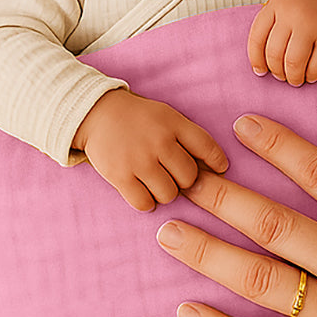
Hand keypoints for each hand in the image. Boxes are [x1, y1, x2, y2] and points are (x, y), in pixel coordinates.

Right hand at [73, 88, 227, 211]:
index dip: (217, 162)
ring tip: (157, 182)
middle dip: (185, 180)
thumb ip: (188, 136)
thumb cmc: (139, 119)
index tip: (219, 169)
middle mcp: (159, 141)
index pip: (207, 147)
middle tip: (174, 175)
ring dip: (166, 193)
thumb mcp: (167, 116)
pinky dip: (146, 202)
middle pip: (189, 177)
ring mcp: (139, 160)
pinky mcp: (119, 176)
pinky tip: (143, 191)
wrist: (96, 113)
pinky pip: (144, 203)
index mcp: (173, 123)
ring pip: (169, 194)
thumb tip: (214, 166)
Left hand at [247, 0, 316, 85]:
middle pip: (274, 53)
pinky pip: (315, 66)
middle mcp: (293, 10)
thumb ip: (275, 24)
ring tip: (296, 79)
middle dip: (277, 71)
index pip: (257, 37)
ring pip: (292, 63)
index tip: (261, 71)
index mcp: (279, 2)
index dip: (256, 59)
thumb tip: (260, 64)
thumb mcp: (291, 4)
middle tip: (283, 76)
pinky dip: (311, 76)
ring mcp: (313, 22)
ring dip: (293, 77)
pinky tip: (312, 75)